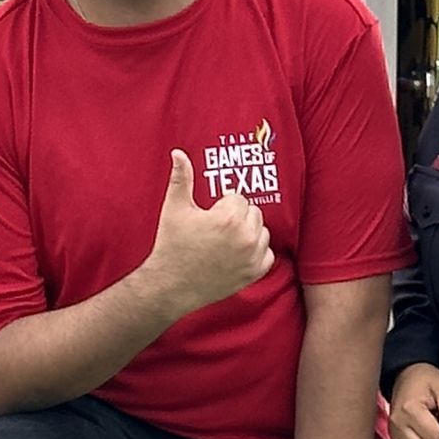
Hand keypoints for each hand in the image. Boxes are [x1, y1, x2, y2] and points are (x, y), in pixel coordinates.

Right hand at [143, 150, 274, 318]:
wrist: (170, 286)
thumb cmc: (171, 246)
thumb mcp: (174, 209)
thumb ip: (181, 178)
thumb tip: (178, 152)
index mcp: (228, 218)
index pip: (237, 198)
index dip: (221, 206)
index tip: (208, 217)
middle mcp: (245, 237)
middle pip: (253, 212)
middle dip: (236, 217)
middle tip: (215, 229)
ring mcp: (252, 257)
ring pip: (262, 232)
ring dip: (248, 233)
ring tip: (225, 241)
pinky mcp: (254, 274)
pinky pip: (268, 255)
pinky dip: (255, 253)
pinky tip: (235, 255)